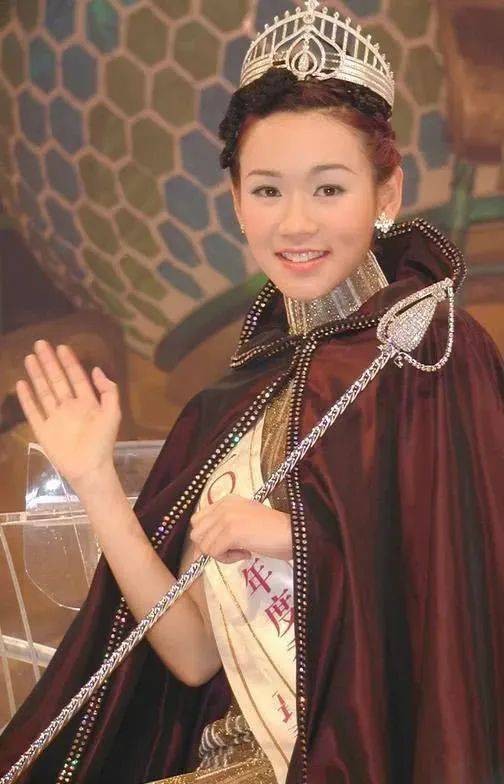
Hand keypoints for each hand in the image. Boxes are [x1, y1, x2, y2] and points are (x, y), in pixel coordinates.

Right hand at [16, 340, 120, 487]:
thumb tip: (96, 369)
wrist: (89, 468)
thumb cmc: (103, 441)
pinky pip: (33, 411)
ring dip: (37, 375)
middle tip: (40, 344)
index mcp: (87, 402)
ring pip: (44, 391)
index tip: (62, 347)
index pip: (76, 377)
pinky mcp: (43, 430)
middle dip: (49, 362)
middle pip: (57, 380)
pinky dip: (27, 398)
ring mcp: (55, 417)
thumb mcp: (113, 413)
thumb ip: (108, 390)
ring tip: (30, 358)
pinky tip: (21, 383)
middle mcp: (69, 407)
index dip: (70, 362)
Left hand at [189, 495, 291, 563]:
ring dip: (221, 555)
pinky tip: (246, 554)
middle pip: (197, 533)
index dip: (206, 537)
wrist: (293, 533)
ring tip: (241, 551)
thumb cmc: (274, 531)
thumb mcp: (245, 522)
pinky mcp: (231, 532)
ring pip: (204, 545)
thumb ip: (224, 528)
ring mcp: (226, 518)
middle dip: (210, 546)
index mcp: (226, 501)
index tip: (222, 546)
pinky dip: (228, 559)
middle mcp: (223, 505)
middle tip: (231, 550)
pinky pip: (214, 553)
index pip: (198, 520)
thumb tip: (202, 550)